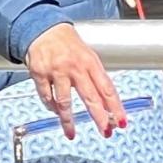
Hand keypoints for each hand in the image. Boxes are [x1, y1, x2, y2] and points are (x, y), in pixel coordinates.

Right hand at [24, 22, 125, 137]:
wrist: (45, 30)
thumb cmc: (69, 45)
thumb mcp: (88, 57)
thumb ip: (96, 78)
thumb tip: (107, 102)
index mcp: (91, 63)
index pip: (107, 88)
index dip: (116, 106)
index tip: (122, 121)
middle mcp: (76, 67)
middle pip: (91, 97)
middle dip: (99, 117)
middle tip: (105, 131)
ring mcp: (57, 71)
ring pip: (65, 102)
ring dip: (68, 120)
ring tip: (71, 133)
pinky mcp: (40, 74)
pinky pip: (47, 97)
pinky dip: (51, 107)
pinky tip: (55, 112)